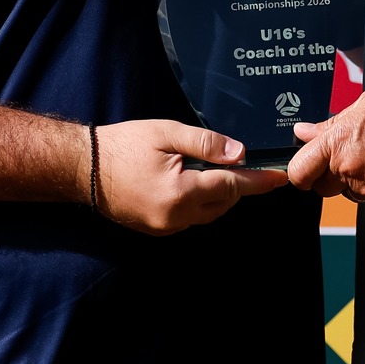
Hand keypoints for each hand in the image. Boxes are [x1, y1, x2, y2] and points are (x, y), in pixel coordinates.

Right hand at [93, 120, 287, 235]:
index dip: (258, 181)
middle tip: (240, 161)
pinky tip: (192, 182)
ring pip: (208, 214)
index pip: (231, 187)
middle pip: (223, 203)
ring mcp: (164, 228)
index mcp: (180, 193)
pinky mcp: (156, 230)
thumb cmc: (124, 144)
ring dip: (218, 194)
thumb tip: (240, 154)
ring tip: (215, 169)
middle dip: (235, 184)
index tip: (280, 178)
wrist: (84, 167)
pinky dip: (200, 203)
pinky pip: (190, 219)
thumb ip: (206, 143)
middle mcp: (175, 218)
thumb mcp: (167, 133)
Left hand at [286, 87, 364, 204]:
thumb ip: (331, 123)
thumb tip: (305, 132)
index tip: (304, 167)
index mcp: (340, 143)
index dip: (299, 171)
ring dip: (355, 179)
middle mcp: (352, 170)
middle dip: (328, 174)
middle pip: (321, 187)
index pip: (299, 171)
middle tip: (348, 154)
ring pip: (349, 192)